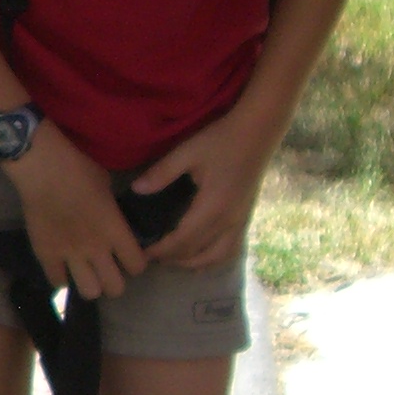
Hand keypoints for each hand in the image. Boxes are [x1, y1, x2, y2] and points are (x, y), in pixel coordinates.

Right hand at [5, 127, 146, 298]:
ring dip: (90, 283)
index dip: (135, 263)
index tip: (129, 256)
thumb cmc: (79, 168)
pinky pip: (58, 282)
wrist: (43, 168)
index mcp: (115, 230)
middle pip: (115, 287)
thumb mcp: (107, 187)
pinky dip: (62, 278)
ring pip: (89, 291)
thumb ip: (112, 211)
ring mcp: (70, 255)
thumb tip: (113, 220)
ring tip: (86, 272)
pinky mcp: (46, 254)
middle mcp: (96, 249)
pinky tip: (63, 266)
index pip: (137, 265)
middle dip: (114, 280)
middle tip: (107, 268)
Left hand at [133, 108, 277, 270]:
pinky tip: (203, 256)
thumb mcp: (187, 152)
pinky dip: (215, 258)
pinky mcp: (246, 217)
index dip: (161, 251)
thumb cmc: (221, 140)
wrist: (258, 131)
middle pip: (197, 253)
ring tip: (174, 260)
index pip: (182, 241)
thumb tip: (136, 190)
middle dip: (173, 259)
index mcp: (211, 208)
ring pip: (217, 257)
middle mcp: (228, 221)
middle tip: (151, 257)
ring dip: (194, 263)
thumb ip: (162, 173)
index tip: (142, 252)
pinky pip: (231, 249)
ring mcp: (240, 222)